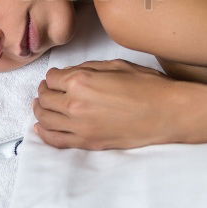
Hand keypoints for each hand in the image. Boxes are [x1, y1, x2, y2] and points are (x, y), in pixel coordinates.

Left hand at [32, 59, 180, 149]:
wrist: (166, 113)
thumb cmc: (147, 86)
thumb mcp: (116, 65)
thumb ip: (88, 68)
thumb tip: (69, 74)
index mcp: (81, 81)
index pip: (52, 78)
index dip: (54, 76)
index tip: (57, 77)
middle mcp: (75, 105)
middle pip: (45, 98)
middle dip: (44, 91)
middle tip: (48, 89)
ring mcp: (80, 127)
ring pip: (45, 119)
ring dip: (40, 110)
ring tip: (42, 105)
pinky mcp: (87, 142)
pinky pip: (55, 140)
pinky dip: (44, 133)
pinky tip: (41, 127)